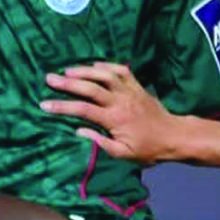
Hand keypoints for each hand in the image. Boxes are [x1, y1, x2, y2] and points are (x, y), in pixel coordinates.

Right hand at [42, 63, 184, 164]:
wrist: (174, 136)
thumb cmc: (148, 149)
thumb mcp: (123, 154)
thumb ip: (100, 143)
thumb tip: (79, 131)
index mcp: (114, 119)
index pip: (83, 109)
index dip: (62, 106)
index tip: (44, 105)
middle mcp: (120, 101)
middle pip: (90, 87)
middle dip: (67, 82)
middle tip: (49, 78)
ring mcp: (130, 91)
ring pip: (104, 74)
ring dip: (84, 70)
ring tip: (67, 70)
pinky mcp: (138, 86)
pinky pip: (121, 70)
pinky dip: (107, 66)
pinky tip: (94, 65)